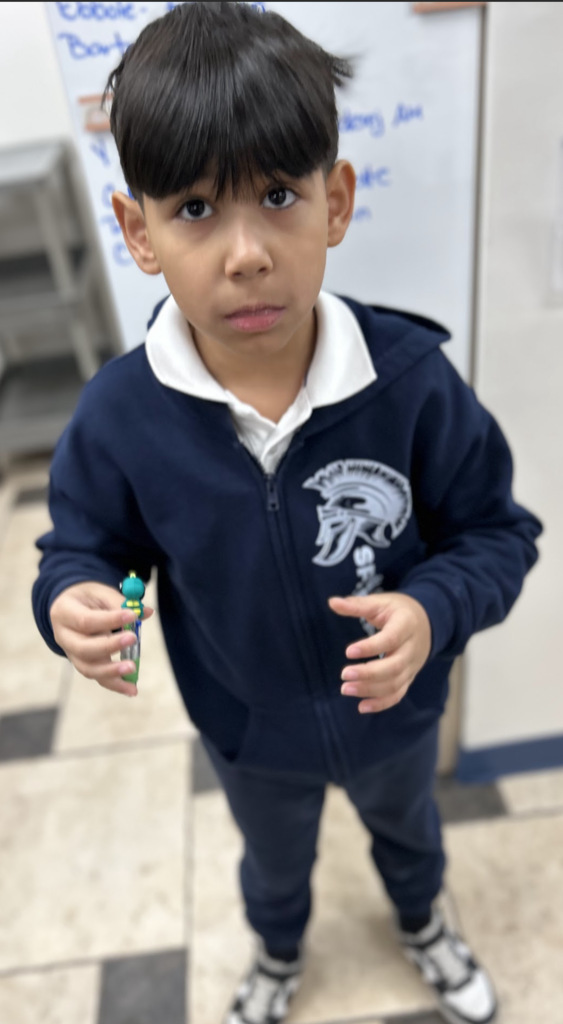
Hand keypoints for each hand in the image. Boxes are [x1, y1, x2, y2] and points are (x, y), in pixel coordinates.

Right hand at [50, 581, 153, 696]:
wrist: (69, 608)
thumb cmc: (87, 598)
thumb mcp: (99, 593)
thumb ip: (119, 602)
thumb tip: (146, 613)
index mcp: (64, 613)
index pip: (85, 621)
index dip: (109, 620)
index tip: (132, 616)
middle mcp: (64, 637)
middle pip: (84, 648)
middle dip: (110, 646)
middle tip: (133, 639)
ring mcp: (72, 654)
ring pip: (89, 668)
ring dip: (112, 671)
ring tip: (133, 669)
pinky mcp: (83, 664)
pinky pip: (98, 677)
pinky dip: (115, 684)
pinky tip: (131, 689)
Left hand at [329, 592, 430, 713]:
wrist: (426, 622)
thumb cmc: (397, 610)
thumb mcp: (380, 602)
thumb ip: (357, 604)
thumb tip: (332, 602)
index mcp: (406, 625)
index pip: (391, 639)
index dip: (371, 647)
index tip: (348, 652)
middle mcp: (412, 648)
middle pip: (394, 666)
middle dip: (369, 674)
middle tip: (344, 675)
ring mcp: (412, 665)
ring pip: (395, 683)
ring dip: (370, 690)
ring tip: (345, 688)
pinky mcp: (409, 677)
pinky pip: (398, 694)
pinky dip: (381, 703)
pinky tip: (361, 707)